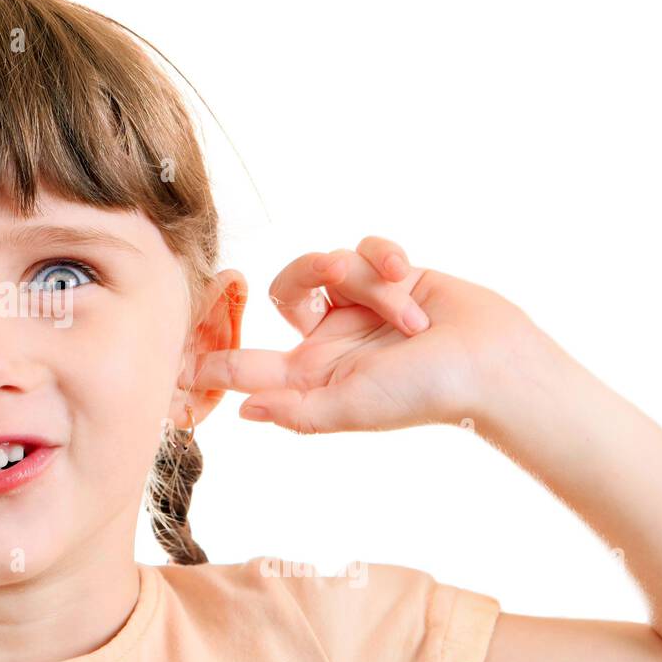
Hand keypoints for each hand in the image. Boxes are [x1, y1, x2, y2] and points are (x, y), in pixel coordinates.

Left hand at [193, 236, 549, 433]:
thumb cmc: (423, 393)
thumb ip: (295, 412)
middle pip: (281, 288)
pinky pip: (365, 248)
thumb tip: (242, 413)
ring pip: (329, 263)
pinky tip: (410, 278)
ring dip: (368, 282)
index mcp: (310, 373)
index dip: (210, 361)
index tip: (169, 357)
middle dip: (304, 277)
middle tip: (329, 272)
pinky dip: (387, 261)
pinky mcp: (387, 276)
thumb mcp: (351, 408)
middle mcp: (327, 337)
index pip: (246, 365)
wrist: (492, 362)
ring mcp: (356, 304)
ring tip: (408, 312)